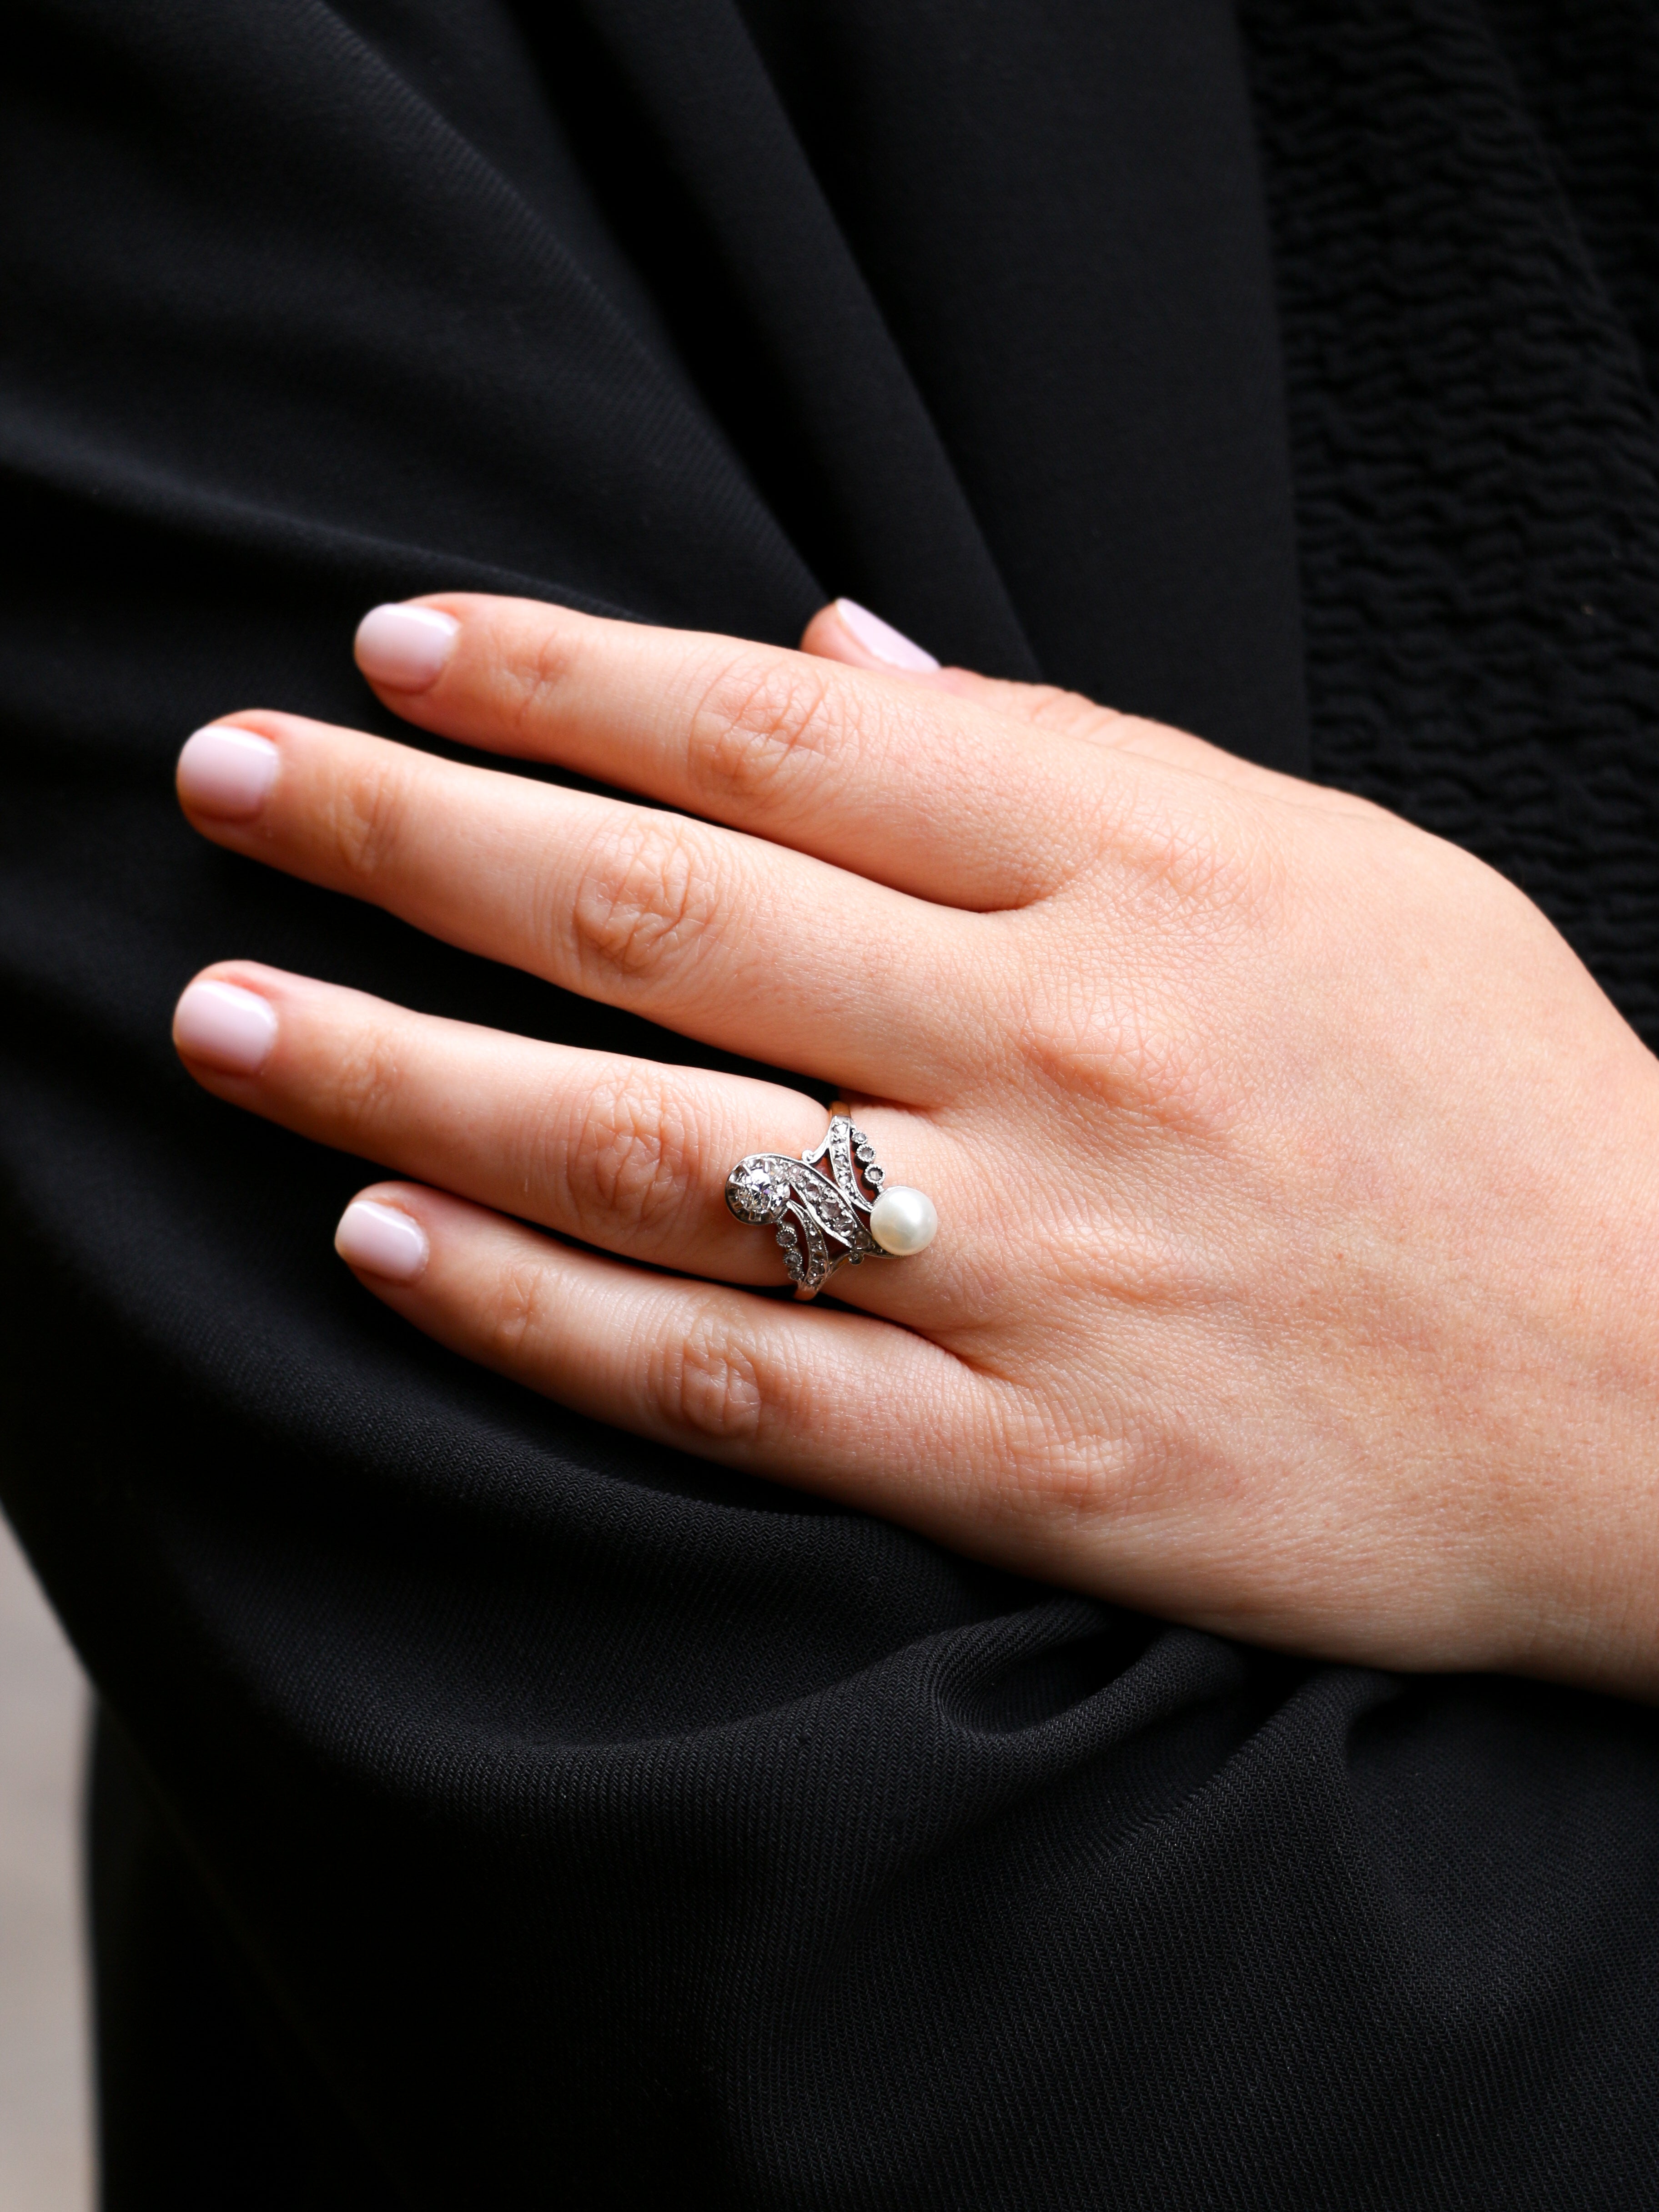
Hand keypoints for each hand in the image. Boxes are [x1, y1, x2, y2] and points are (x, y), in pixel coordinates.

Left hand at [172, 594, 1658, 1694]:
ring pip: (644, 1153)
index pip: (778, 732)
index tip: (393, 647)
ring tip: (223, 1021)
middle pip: (659, 917)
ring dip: (399, 1076)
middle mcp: (1058, 1055)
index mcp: (1138, 877)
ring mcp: (1032, 1268)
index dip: (560, 676)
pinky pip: (728, 1377)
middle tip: (226, 780)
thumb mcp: (1327, 864)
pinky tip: (380, 1246)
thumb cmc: (1491, 1100)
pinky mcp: (1029, 1463)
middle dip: (408, 835)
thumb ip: (1065, 753)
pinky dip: (532, 1314)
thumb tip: (824, 642)